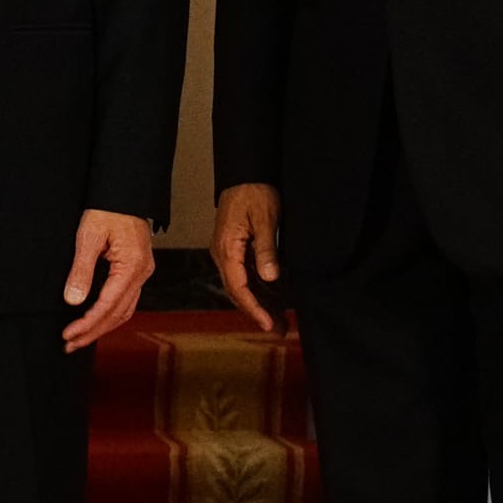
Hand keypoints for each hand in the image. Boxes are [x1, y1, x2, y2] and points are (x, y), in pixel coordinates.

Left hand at [61, 208, 155, 350]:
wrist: (125, 191)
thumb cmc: (108, 209)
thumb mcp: (89, 237)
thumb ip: (81, 270)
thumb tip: (73, 300)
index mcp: (132, 266)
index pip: (108, 305)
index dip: (87, 324)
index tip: (68, 335)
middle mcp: (142, 273)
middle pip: (118, 314)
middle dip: (93, 332)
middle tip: (70, 344)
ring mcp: (142, 273)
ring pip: (124, 310)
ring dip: (102, 327)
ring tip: (79, 338)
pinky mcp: (138, 270)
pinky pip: (126, 300)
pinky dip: (110, 314)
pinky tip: (96, 320)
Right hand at [207, 182, 284, 334]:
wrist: (245, 172)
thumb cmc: (254, 191)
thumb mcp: (265, 219)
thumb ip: (266, 249)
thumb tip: (270, 277)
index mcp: (227, 248)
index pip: (238, 287)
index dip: (253, 308)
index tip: (267, 323)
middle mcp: (223, 254)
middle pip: (238, 291)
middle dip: (258, 312)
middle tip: (279, 330)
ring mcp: (228, 252)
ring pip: (242, 286)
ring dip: (260, 303)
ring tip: (279, 321)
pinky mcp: (235, 249)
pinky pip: (245, 275)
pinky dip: (259, 289)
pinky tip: (274, 299)